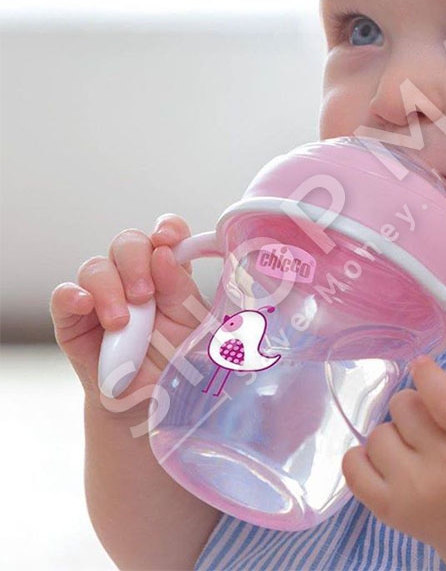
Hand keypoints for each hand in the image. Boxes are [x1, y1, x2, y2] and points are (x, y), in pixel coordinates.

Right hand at [49, 213, 210, 417]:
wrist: (149, 405)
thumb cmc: (177, 360)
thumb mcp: (192, 326)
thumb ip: (181, 289)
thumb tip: (164, 254)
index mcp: (169, 272)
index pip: (166, 234)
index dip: (167, 228)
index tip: (167, 237)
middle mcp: (134, 277)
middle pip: (128, 243)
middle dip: (136, 262)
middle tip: (145, 295)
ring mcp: (102, 295)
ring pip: (96, 267)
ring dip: (109, 289)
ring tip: (121, 323)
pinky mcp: (74, 319)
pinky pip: (64, 295)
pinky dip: (73, 296)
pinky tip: (86, 306)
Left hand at [341, 345, 445, 560]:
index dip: (428, 377)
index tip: (423, 366)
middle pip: (405, 407)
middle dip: (414, 406)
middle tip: (431, 422)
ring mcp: (414, 492)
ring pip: (379, 434)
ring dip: (394, 433)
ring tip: (416, 447)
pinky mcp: (388, 509)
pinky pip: (353, 466)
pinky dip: (362, 457)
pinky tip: (388, 461)